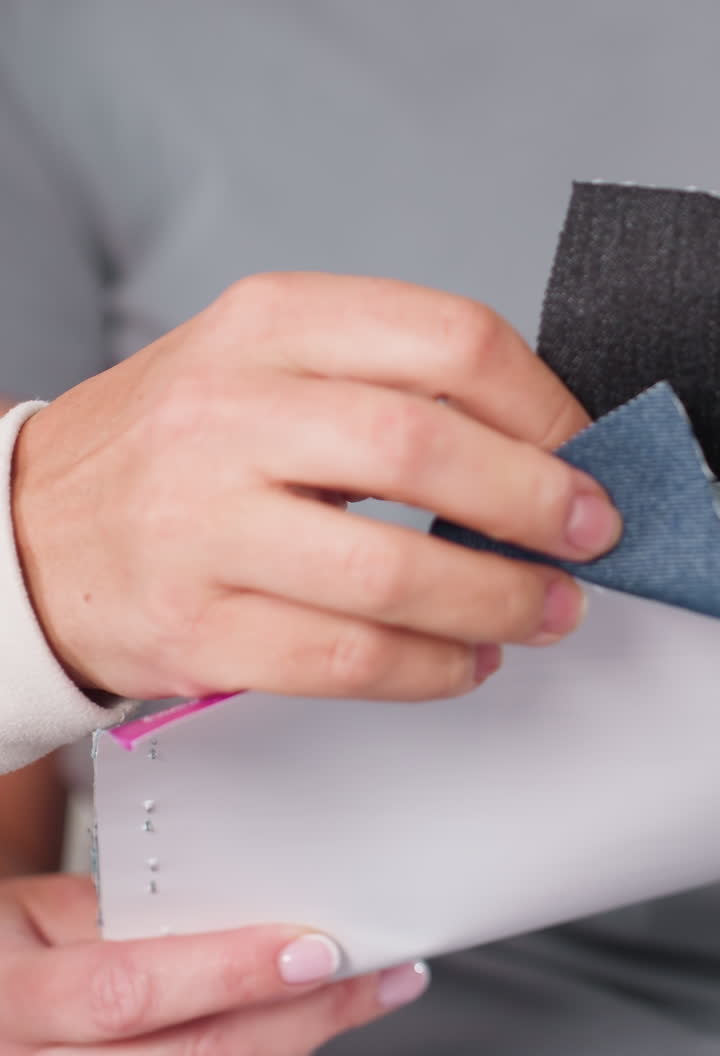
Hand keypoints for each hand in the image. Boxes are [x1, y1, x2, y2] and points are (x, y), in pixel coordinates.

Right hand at [0, 875, 426, 1055]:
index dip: (238, 974)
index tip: (320, 951)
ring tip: (335, 1008)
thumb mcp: (39, 909)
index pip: (139, 994)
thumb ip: (129, 912)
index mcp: (8, 1006)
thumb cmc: (3, 959)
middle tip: (370, 978)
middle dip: (303, 1016)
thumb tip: (251, 915)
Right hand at [13, 273, 620, 701]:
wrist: (32, 530)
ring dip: (496, 601)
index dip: (542, 405)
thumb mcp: (261, 369)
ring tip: (537, 612)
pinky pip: (347, 659)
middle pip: (426, 448)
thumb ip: (383, 387)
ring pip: (392, 571)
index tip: (578, 453)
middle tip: (585, 536)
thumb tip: (530, 452)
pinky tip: (460, 660)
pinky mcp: (198, 627)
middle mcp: (228, 415)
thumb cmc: (168, 452)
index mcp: (263, 326)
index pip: (445, 338)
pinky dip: (430, 668)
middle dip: (536, 503)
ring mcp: (204, 527)